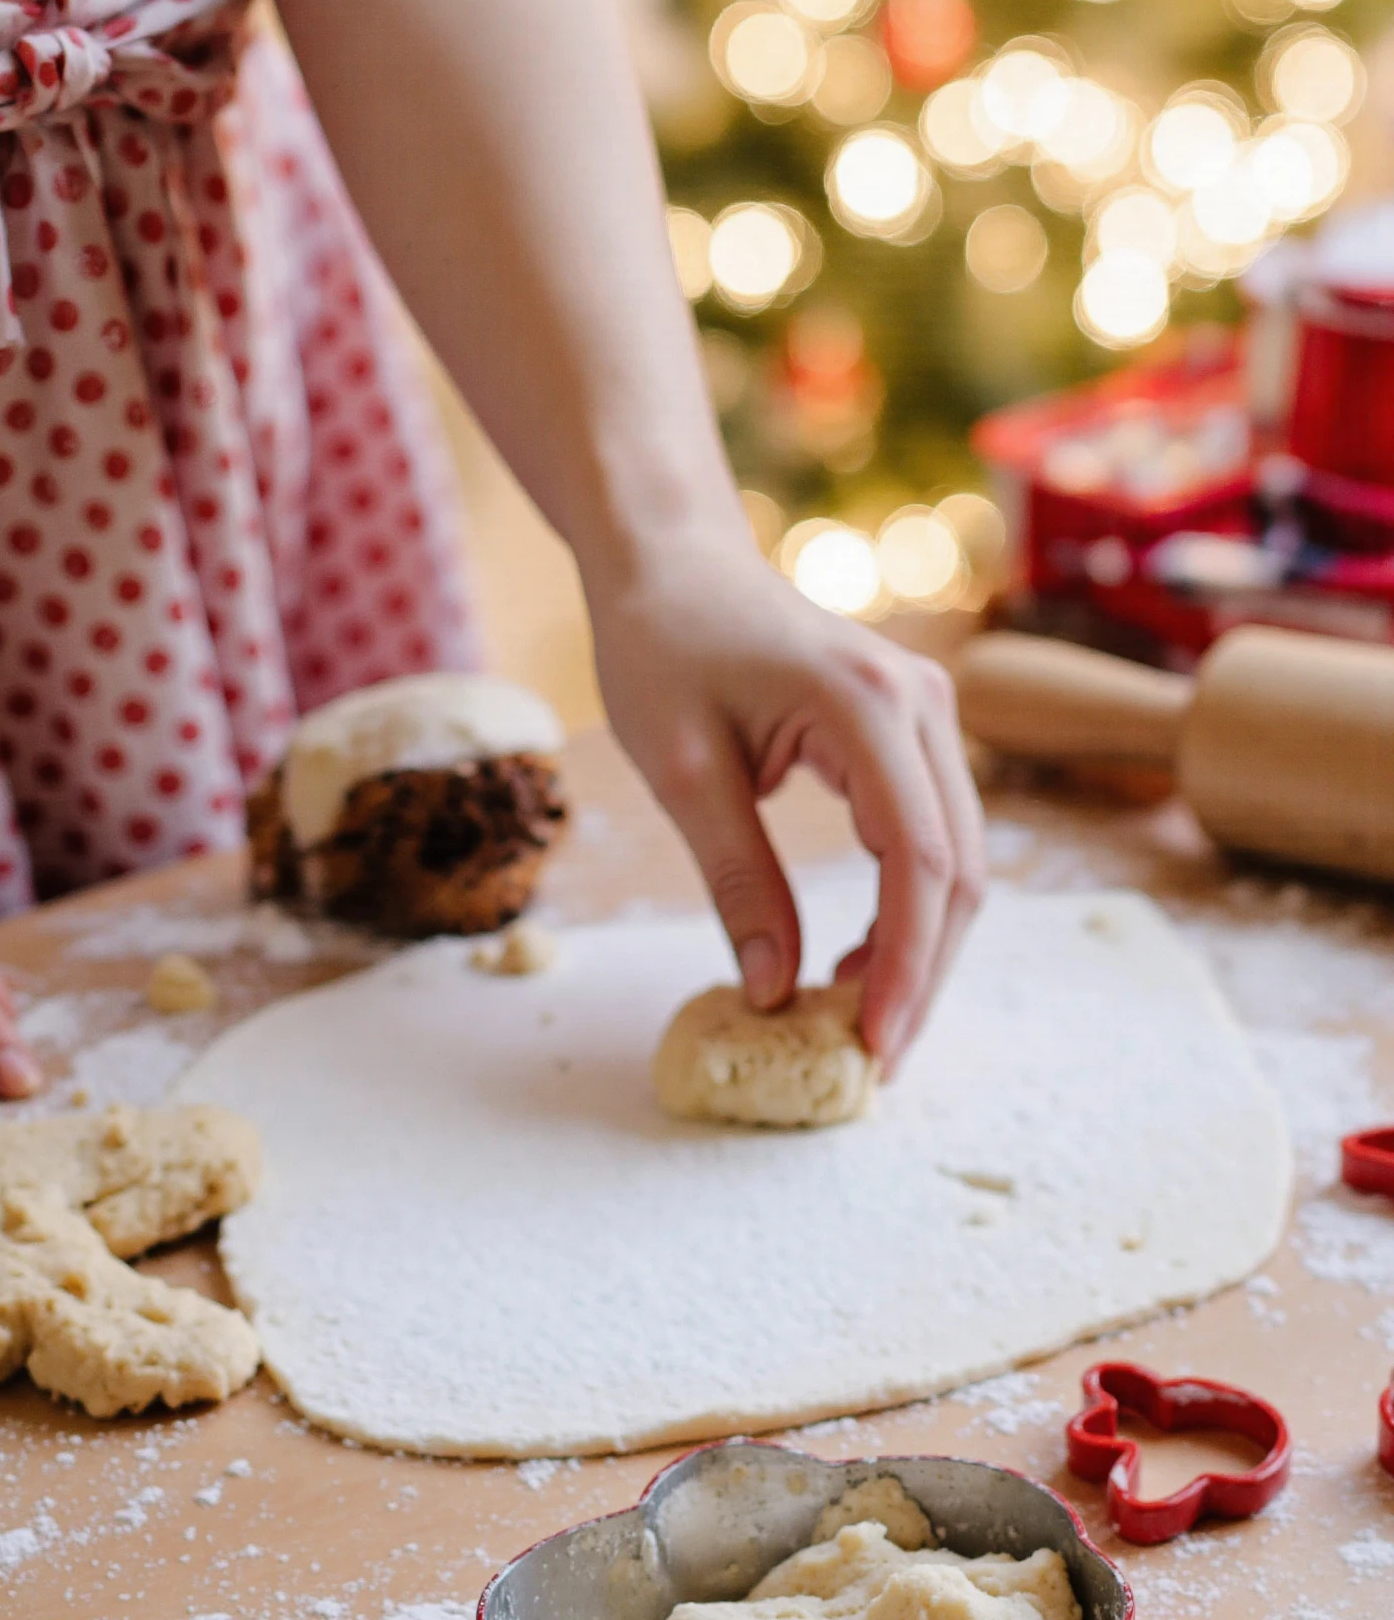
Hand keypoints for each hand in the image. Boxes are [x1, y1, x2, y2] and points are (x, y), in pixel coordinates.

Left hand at [592, 548, 986, 1074]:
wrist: (672, 558)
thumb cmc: (662, 644)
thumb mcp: (683, 772)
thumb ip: (739, 882)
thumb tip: (776, 991)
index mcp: (869, 706)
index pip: (917, 861)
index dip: (903, 965)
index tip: (871, 1046)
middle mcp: (923, 704)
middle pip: (958, 871)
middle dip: (922, 975)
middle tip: (872, 1061)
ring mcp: (929, 712)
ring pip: (958, 861)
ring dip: (919, 949)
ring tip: (859, 1023)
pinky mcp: (914, 728)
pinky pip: (932, 835)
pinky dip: (907, 908)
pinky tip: (855, 959)